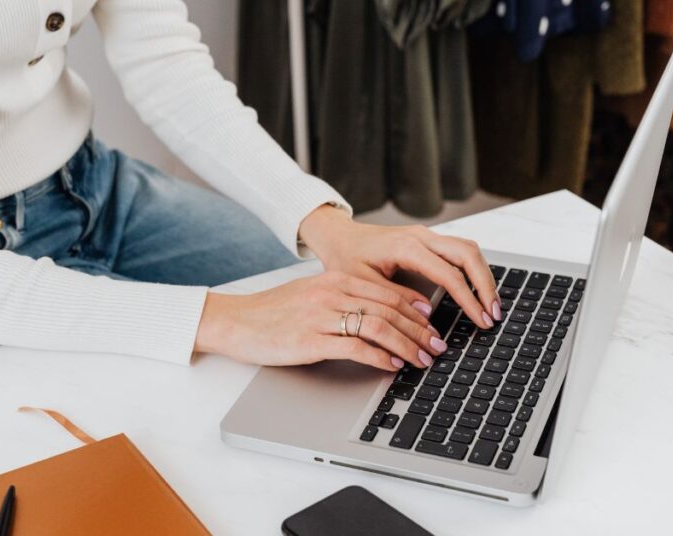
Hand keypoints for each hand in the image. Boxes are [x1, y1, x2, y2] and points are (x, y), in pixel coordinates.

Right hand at [194, 271, 449, 370]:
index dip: (416, 309)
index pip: (388, 291)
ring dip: (408, 345)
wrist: (234, 321)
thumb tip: (377, 315)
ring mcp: (322, 316)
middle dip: (420, 330)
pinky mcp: (311, 340)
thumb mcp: (311, 295)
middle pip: (390, 309)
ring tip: (423, 359)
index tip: (433, 323)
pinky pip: (357, 348)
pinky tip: (393, 366)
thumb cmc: (271, 312)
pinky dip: (381, 357)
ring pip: (380, 327)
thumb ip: (342, 299)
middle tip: (438, 346)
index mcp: (335, 279)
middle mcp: (332, 292)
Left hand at [298, 206, 500, 329]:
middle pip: (468, 254)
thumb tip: (427, 316)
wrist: (339, 236)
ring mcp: (426, 236)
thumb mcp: (363, 284)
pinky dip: (473, 269)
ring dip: (483, 276)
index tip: (480, 319)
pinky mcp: (428, 240)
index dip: (468, 299)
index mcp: (406, 246)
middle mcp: (421, 236)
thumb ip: (395, 299)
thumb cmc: (345, 258)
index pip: (449, 274)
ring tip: (490, 305)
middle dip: (486, 285)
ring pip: (468, 249)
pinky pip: (459, 250)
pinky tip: (477, 290)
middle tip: (493, 314)